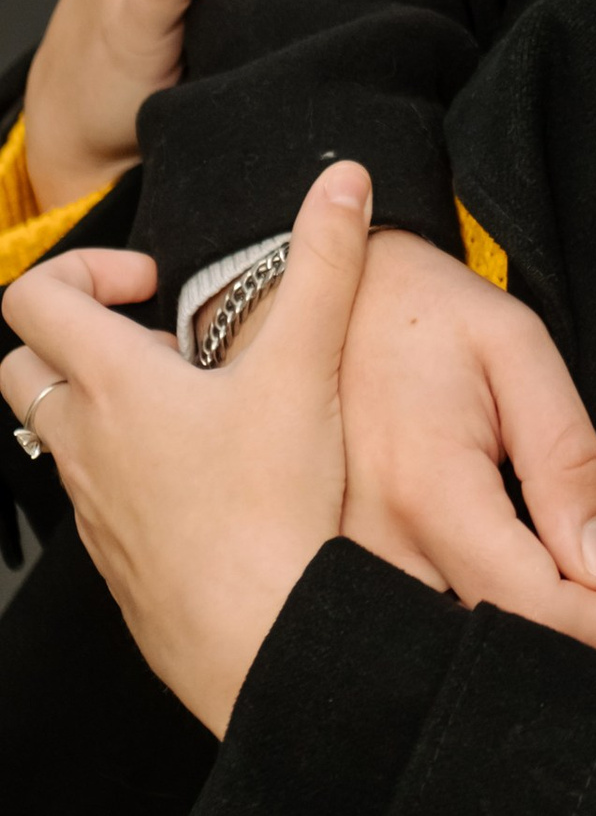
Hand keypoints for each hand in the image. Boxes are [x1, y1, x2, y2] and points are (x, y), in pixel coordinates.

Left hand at [0, 164, 372, 732]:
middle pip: (23, 367)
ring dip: (105, 406)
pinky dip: (129, 471)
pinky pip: (96, 498)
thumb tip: (343, 180)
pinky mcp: (115, 559)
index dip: (84, 270)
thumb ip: (323, 264)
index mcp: (112, 384)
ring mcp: (93, 508)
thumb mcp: (306, 366)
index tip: (152, 285)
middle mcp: (84, 443)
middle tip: (159, 341)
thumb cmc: (270, 506)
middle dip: (77, 337)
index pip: (33, 299)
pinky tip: (207, 479)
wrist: (258, 635)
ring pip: (60, 437)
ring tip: (192, 407)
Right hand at [330, 229, 595, 659]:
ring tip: (578, 604)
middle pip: (490, 644)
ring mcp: (343, 565)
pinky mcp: (330, 569)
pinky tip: (511, 598)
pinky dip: (469, 628)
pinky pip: (410, 627)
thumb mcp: (518, 348)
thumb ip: (564, 457)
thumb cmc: (423, 312)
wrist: (318, 297)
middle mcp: (375, 544)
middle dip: (576, 646)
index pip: (531, 607)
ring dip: (522, 641)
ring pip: (445, 651)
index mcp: (429, 489)